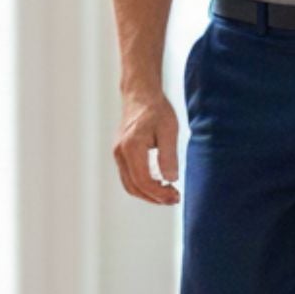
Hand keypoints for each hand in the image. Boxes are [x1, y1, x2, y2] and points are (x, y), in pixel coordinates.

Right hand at [114, 88, 182, 204]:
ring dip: (148, 194)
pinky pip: (129, 177)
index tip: (176, 196)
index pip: (143, 181)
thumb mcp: (169, 131)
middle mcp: (120, 153)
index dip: (160, 193)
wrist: (140, 95)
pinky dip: (143, 185)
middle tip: (174, 198)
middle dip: (154, 198)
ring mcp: (118, 154)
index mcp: (131, 147)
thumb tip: (170, 180)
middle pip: (134, 187)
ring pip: (130, 185)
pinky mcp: (120, 154)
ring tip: (168, 194)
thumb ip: (168, 156)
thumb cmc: (156, 110)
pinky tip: (159, 184)